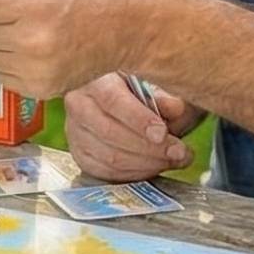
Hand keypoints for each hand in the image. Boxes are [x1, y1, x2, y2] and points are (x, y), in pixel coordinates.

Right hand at [64, 74, 199, 180]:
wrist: (132, 108)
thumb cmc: (145, 94)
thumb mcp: (160, 89)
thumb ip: (167, 98)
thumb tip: (174, 107)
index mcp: (96, 79)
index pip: (112, 100)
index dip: (138, 119)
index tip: (162, 133)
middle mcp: (79, 104)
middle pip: (110, 132)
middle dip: (149, 147)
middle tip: (178, 152)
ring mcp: (76, 133)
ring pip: (110, 157)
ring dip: (147, 163)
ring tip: (172, 159)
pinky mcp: (81, 156)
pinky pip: (107, 173)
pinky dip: (135, 174)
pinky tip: (155, 167)